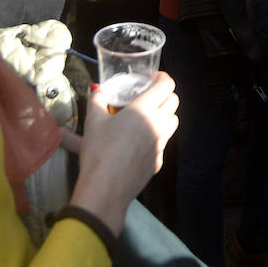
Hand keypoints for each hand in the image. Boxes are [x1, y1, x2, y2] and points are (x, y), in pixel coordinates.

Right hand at [64, 72, 179, 236]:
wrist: (105, 189)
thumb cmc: (99, 152)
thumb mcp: (93, 121)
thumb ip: (97, 100)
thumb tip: (98, 90)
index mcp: (144, 109)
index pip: (167, 85)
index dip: (162, 78)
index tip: (153, 77)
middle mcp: (158, 124)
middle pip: (174, 102)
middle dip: (164, 95)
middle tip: (149, 95)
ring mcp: (161, 144)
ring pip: (173, 122)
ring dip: (165, 114)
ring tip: (148, 116)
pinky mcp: (158, 161)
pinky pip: (164, 142)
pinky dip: (157, 136)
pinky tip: (140, 141)